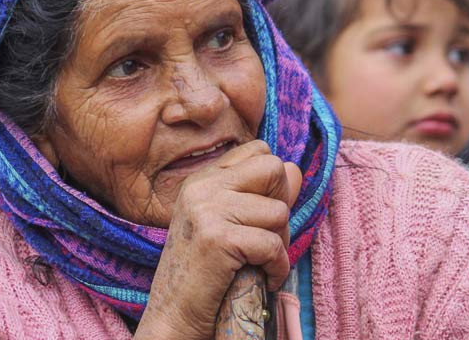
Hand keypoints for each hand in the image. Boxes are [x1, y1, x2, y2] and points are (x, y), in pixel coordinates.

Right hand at [135, 140, 301, 339]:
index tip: (260, 216)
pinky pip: (273, 245)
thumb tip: (295, 169)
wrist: (173, 317)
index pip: (259, 150)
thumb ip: (262, 196)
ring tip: (259, 262)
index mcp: (202, 179)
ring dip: (279, 244)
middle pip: (273, 168)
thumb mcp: (231, 226)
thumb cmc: (206, 275)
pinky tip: (263, 280)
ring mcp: (206, 209)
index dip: (273, 183)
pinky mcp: (216, 238)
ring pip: (278, 211)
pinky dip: (277, 269)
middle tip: (266, 239)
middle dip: (281, 206)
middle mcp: (201, 187)